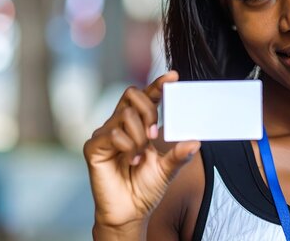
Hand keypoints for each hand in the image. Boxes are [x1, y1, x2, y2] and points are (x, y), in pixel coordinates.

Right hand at [83, 71, 199, 230]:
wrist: (130, 211)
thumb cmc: (146, 187)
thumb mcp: (169, 168)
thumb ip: (180, 153)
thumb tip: (195, 141)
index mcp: (139, 123)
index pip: (147, 96)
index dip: (158, 84)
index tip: (173, 76)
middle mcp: (120, 124)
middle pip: (132, 94)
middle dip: (149, 110)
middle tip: (154, 134)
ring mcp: (105, 134)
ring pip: (125, 114)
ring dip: (139, 136)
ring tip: (141, 156)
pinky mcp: (94, 147)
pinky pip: (113, 134)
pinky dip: (128, 147)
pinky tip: (131, 161)